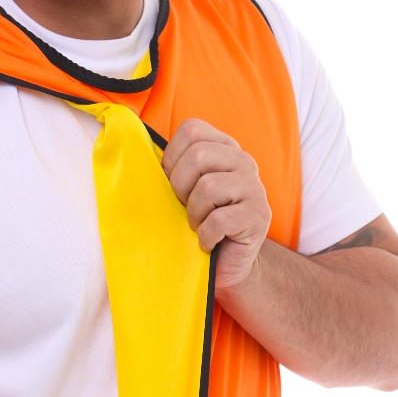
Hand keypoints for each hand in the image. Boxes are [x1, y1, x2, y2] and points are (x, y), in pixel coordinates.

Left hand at [162, 119, 271, 291]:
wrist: (226, 265)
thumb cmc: (200, 225)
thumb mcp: (185, 191)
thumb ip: (173, 169)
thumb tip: (139, 158)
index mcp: (224, 148)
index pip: (192, 130)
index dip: (172, 159)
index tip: (173, 187)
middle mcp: (243, 161)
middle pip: (198, 156)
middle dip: (181, 188)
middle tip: (186, 210)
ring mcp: (254, 188)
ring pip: (209, 187)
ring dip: (194, 215)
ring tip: (199, 226)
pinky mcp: (258, 216)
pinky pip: (219, 220)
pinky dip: (206, 236)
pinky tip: (209, 242)